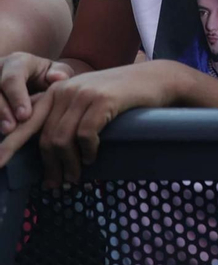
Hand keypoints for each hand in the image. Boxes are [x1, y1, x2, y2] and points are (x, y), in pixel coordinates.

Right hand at [0, 52, 71, 136]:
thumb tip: (58, 78)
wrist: (32, 78)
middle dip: (2, 110)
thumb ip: (60, 73)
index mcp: (18, 62)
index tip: (25, 115)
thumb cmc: (46, 76)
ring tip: (6, 132)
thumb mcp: (56, 71)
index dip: (17, 97)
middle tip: (11, 129)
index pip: (12, 78)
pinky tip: (0, 129)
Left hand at [30, 64, 178, 185]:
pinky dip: (87, 152)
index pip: (25, 122)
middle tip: (56, 185)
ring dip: (69, 165)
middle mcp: (64, 90)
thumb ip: (65, 115)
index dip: (9, 145)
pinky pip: (85, 135)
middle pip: (46, 138)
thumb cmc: (122, 94)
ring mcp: (83, 94)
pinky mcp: (103, 100)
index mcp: (55, 91)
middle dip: (50, 166)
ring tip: (75, 179)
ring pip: (63, 140)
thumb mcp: (87, 100)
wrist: (156, 79)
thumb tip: (48, 150)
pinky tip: (93, 159)